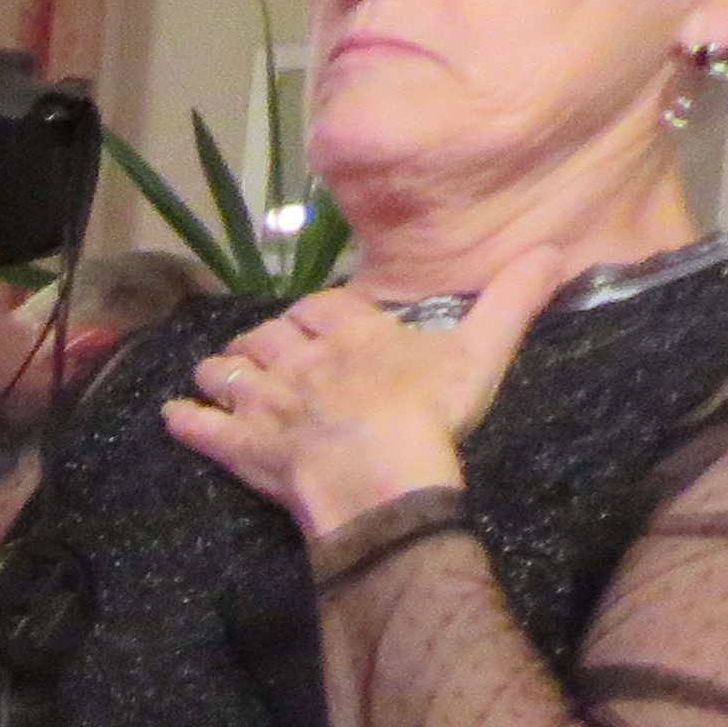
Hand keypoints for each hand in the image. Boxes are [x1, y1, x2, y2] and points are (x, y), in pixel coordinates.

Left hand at [159, 253, 563, 540]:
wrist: (381, 477)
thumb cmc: (432, 415)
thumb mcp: (483, 351)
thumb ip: (513, 300)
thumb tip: (554, 249)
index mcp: (351, 334)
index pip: (322, 306)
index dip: (317, 312)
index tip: (318, 321)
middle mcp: (299, 361)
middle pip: (268, 336)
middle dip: (265, 340)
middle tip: (266, 351)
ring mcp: (263, 404)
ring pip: (227, 372)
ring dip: (221, 370)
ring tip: (218, 373)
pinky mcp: (240, 447)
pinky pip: (200, 428)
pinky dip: (184, 420)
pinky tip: (173, 415)